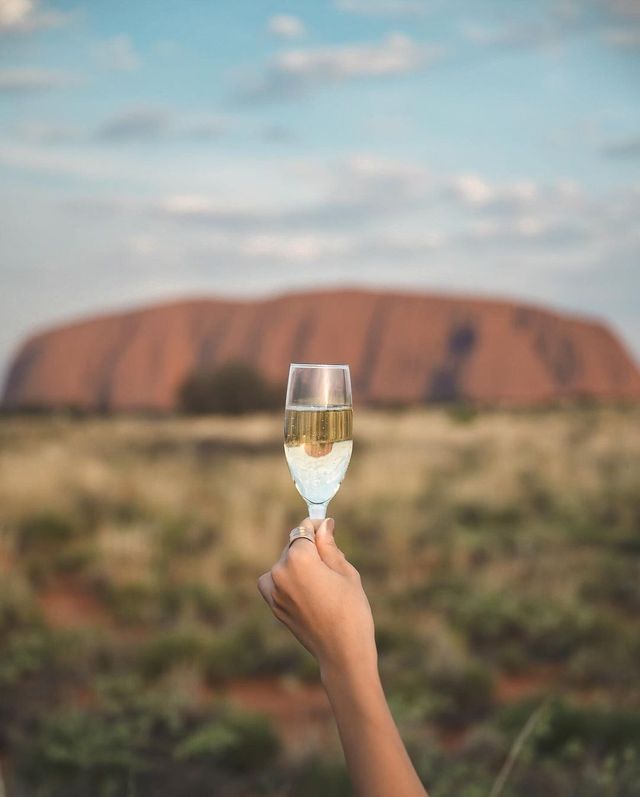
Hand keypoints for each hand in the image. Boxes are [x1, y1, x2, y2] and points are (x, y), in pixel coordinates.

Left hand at [257, 518, 376, 678]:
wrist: (342, 653)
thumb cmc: (351, 610)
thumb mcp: (345, 572)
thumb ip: (329, 546)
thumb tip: (323, 525)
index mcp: (299, 558)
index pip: (304, 529)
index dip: (318, 525)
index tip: (328, 526)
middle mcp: (280, 572)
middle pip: (293, 546)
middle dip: (310, 546)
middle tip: (333, 560)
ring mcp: (274, 591)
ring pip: (284, 564)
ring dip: (298, 563)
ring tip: (322, 579)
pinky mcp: (274, 606)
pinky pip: (275, 582)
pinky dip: (287, 579)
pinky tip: (306, 589)